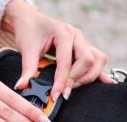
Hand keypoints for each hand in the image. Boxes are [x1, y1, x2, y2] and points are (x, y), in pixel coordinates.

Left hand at [0, 0, 114, 99]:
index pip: (67, 62)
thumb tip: (22, 86)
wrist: (29, 20)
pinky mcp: (82, 48)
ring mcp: (81, 42)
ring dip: (88, 76)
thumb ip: (27, 69)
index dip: (62, 81)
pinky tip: (104, 82)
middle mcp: (77, 37)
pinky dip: (99, 72)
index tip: (56, 96)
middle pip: (88, 60)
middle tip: (64, 92)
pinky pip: (96, 59)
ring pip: (97, 60)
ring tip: (72, 87)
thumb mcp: (26, 50)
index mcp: (64, 34)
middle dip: (77, 79)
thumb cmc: (28, 31)